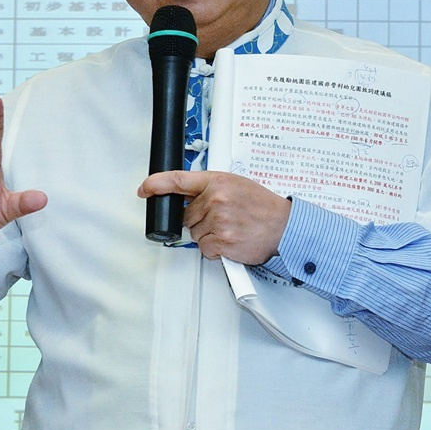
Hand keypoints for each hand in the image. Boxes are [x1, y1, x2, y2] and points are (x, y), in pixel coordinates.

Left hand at [137, 171, 291, 263]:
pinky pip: (204, 248)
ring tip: (230, 229)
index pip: (178, 179)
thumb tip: (186, 197)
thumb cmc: (262, 207)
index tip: (144, 189)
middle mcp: (215, 199)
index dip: (156, 184)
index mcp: (217, 181)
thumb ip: (210, 189)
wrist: (285, 226)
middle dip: (199, 220)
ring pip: (194, 234)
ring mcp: (218, 221)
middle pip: (185, 216)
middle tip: (222, 219)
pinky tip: (231, 240)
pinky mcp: (222, 241)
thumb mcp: (236, 185)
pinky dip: (214, 249)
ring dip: (208, 235)